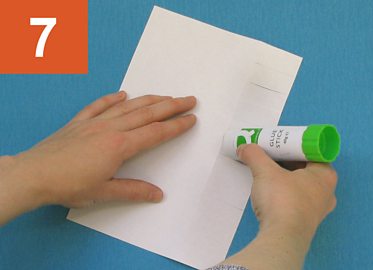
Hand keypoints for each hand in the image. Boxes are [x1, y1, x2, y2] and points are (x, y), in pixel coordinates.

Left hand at [4, 91, 195, 210]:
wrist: (34, 174)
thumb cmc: (69, 185)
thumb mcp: (104, 193)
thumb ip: (133, 191)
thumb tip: (158, 195)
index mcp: (120, 146)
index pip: (156, 133)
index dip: (176, 126)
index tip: (192, 119)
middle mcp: (111, 129)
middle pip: (147, 114)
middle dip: (171, 106)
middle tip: (189, 99)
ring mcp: (95, 122)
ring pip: (128, 106)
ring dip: (149, 99)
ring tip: (165, 95)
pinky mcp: (79, 122)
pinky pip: (99, 105)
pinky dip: (112, 98)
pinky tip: (122, 94)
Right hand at [219, 144, 336, 269]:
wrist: (282, 238)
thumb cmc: (283, 199)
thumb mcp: (266, 171)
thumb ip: (255, 155)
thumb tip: (245, 147)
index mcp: (326, 174)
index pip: (313, 152)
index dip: (296, 147)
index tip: (280, 145)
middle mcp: (328, 192)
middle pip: (307, 169)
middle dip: (289, 162)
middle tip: (272, 156)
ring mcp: (319, 210)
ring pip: (303, 186)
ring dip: (287, 179)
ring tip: (269, 173)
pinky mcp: (307, 223)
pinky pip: (298, 201)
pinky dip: (286, 195)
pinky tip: (272, 194)